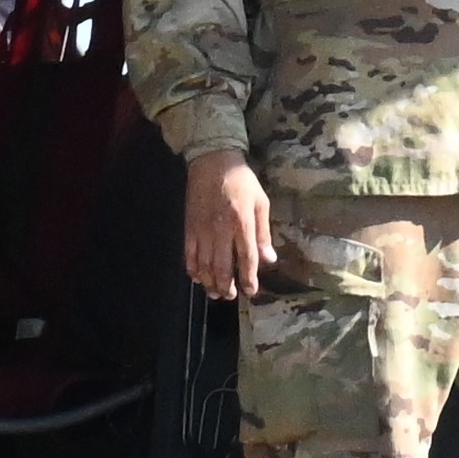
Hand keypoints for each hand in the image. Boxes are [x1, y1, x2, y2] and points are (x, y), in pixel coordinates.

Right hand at [182, 152, 277, 300]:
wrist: (212, 161)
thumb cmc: (242, 181)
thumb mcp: (261, 202)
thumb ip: (263, 233)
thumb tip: (269, 259)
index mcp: (242, 223)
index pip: (246, 259)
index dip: (249, 279)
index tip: (251, 291)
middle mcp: (221, 230)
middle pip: (222, 268)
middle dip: (227, 287)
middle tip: (231, 296)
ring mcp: (202, 230)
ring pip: (204, 266)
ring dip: (210, 283)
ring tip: (216, 293)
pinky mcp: (189, 228)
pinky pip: (189, 256)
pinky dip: (193, 270)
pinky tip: (199, 278)